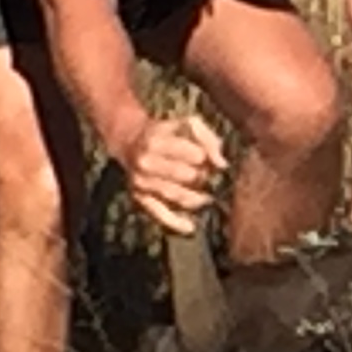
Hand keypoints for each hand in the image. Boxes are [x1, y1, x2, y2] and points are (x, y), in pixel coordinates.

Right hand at [117, 111, 227, 236]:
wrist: (130, 141)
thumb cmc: (166, 133)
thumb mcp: (186, 124)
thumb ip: (208, 138)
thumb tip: (221, 164)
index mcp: (157, 141)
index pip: (195, 155)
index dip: (206, 158)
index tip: (206, 158)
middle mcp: (146, 162)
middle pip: (188, 177)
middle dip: (203, 177)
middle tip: (205, 175)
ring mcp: (141, 182)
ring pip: (178, 196)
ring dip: (197, 198)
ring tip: (205, 196)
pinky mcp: (139, 197)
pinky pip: (160, 213)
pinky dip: (176, 222)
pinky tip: (190, 227)